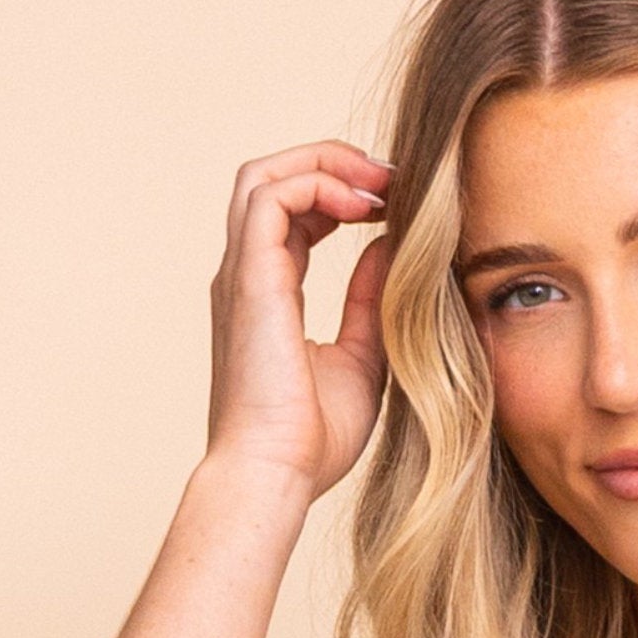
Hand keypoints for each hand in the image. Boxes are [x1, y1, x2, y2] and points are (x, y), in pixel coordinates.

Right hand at [206, 140, 391, 498]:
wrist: (276, 474)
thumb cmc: (313, 439)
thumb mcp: (364, 358)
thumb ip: (372, 301)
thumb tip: (393, 248)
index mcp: (268, 294)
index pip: (294, 216)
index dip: (341, 194)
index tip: (395, 203)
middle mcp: (247, 276)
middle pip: (272, 181)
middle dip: (331, 163)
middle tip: (391, 179)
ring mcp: (242, 274)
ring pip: (263, 176)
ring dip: (324, 163)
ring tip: (380, 183)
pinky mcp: (248, 278)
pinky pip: (270, 197)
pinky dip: (317, 184)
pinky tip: (365, 207)